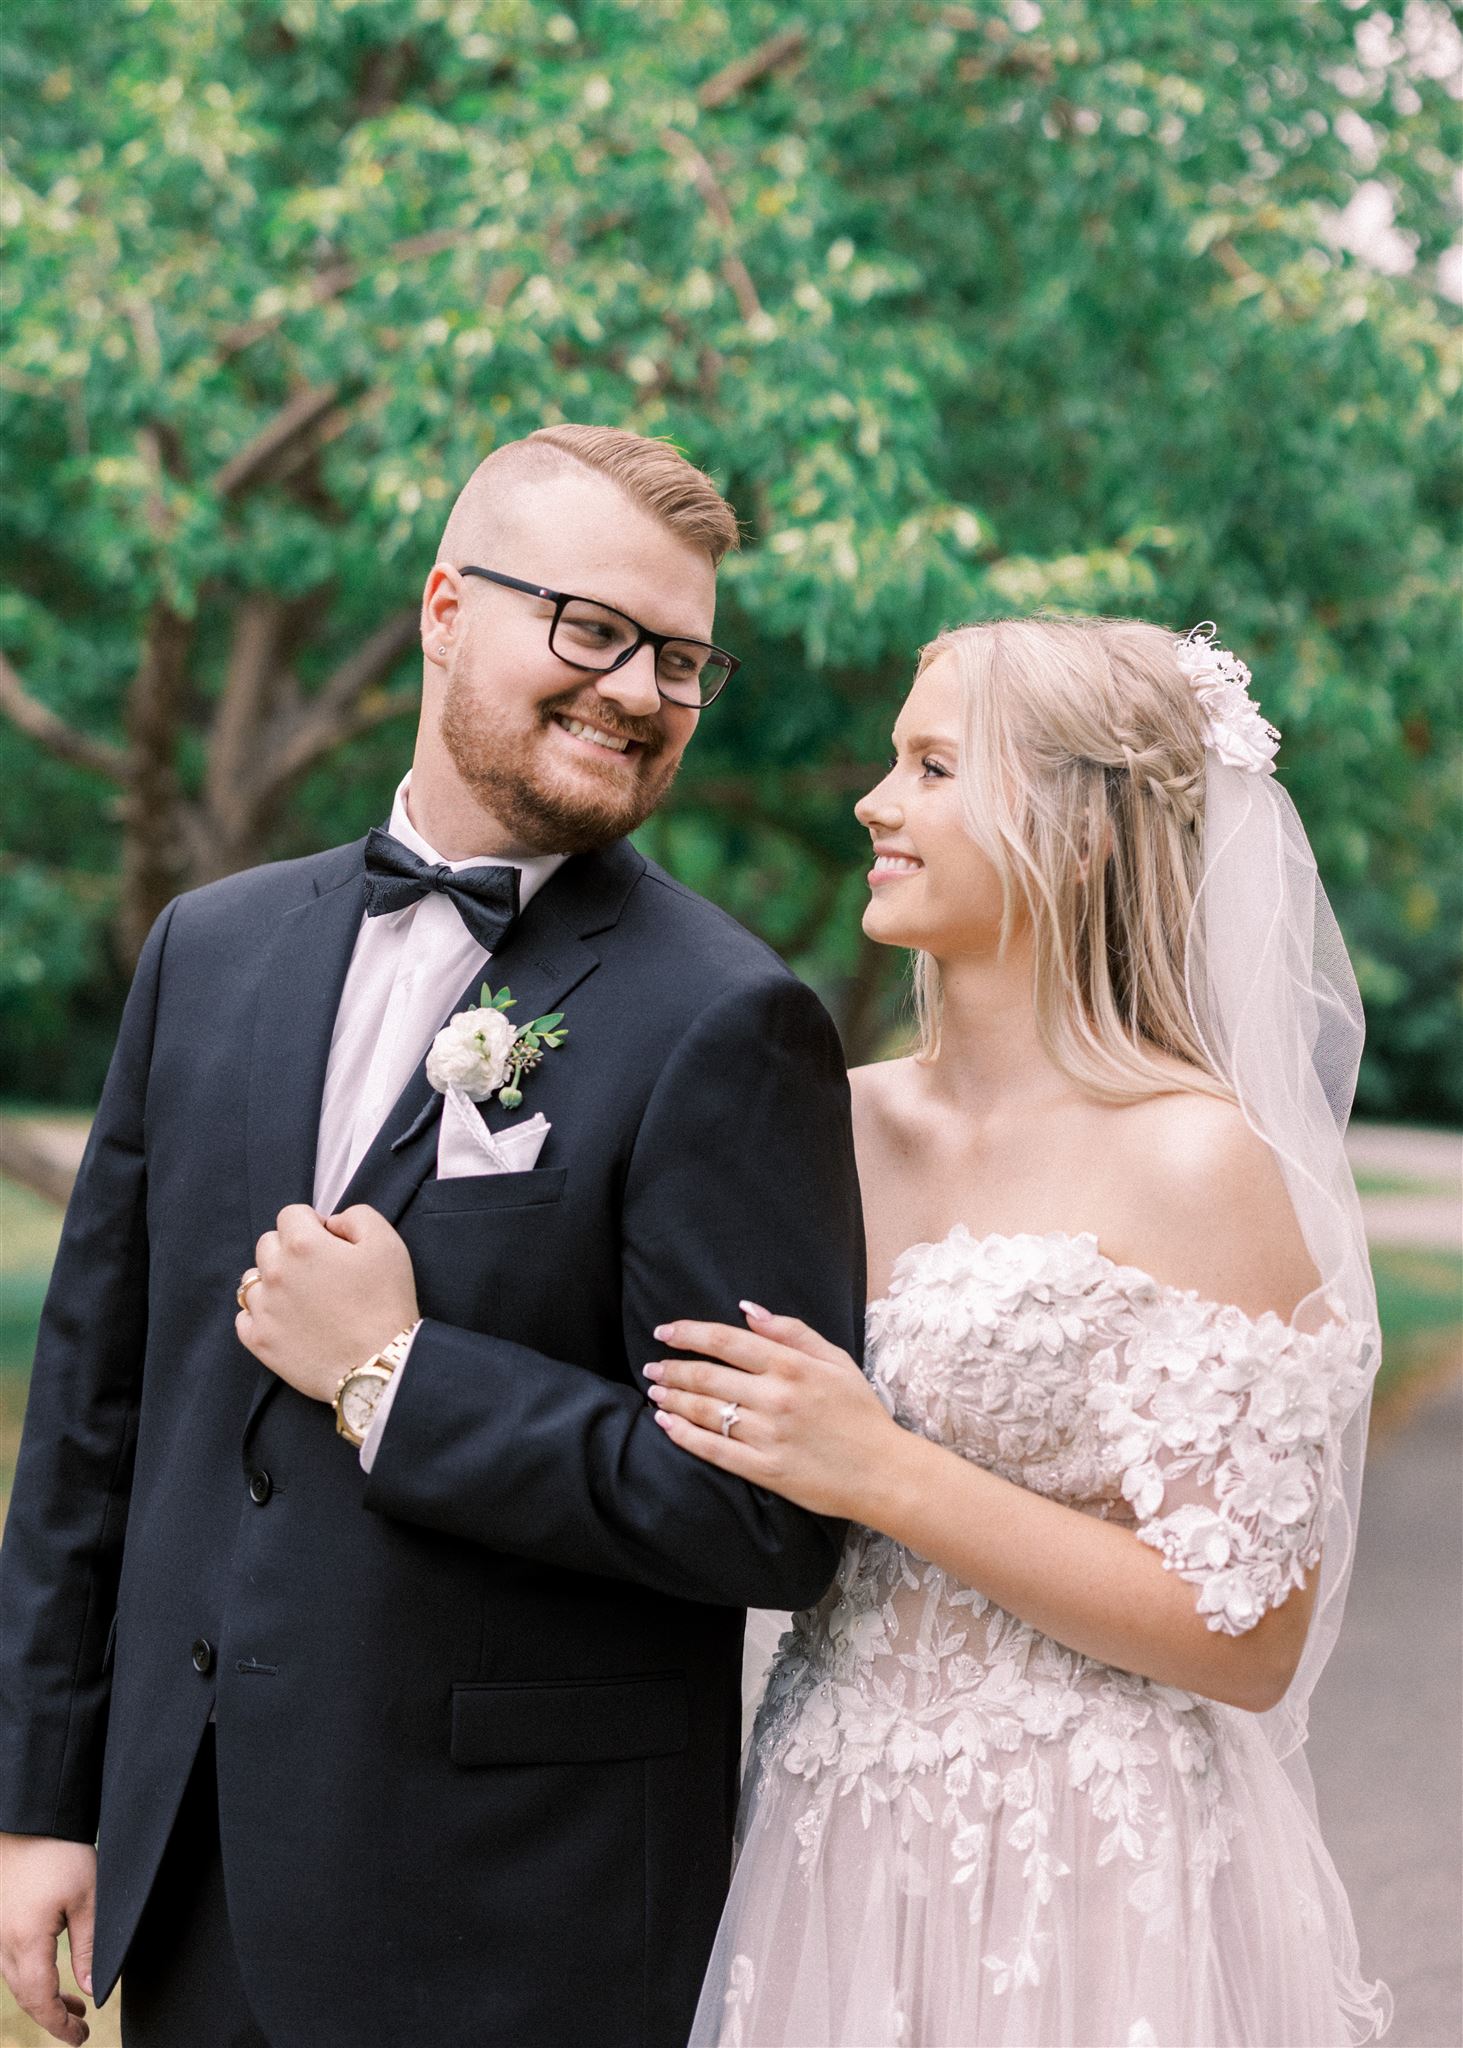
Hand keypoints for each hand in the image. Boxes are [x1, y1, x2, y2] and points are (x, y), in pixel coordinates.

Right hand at [0, 1833, 95, 2045]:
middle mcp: (4, 1944)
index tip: (80, 2038)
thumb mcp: (87, 1899)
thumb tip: (90, 1990)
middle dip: (53, 2017)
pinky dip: (32, 1977)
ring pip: (17, 1982)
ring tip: (74, 2006)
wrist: (29, 1821)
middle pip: (25, 1996)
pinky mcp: (0, 1921)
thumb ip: (89, 1947)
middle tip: (80, 2028)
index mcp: (26, 1942)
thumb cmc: (60, 1853)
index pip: (41, 2000)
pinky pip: (12, 1963)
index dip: (60, 2025)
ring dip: (43, 1997)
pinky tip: (52, 1975)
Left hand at [235, 1204, 419, 1403]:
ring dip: (272, 1280)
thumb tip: (332, 1223)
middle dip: (290, 1248)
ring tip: (302, 1297)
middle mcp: (275, 1272)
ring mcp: (263, 1309)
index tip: (331, 1243)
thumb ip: (357, 1216)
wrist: (380, 1363)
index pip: (291, 1214)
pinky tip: (286, 1319)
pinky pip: (244, 1317)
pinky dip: (260, 1314)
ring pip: (251, 1279)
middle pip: (267, 1243)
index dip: (314, 1224)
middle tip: (320, 1270)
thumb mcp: (387, 1243)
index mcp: (303, 1244)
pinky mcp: (260, 1341)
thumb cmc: (386, 1303)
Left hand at [643, 1303, 899, 1519]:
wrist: (883, 1472)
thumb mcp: (836, 1361)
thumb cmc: (860, 1413)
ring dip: (672, 1399)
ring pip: (705, 1411)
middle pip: (707, 1376)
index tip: (665, 1331)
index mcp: (792, 1366)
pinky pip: (714, 1450)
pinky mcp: (765, 1470)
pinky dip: (684, 1436)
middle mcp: (776, 1397)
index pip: (726, 1341)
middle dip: (671, 1369)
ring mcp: (768, 1435)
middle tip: (651, 1367)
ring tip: (654, 1393)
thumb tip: (747, 1310)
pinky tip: (666, 1425)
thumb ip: (792, 1332)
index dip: (688, 1334)